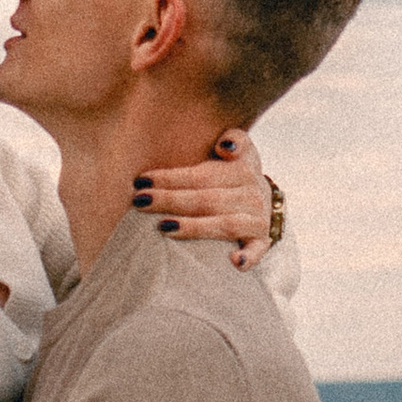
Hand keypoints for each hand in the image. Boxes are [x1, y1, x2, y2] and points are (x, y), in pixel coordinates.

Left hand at [135, 130, 276, 267]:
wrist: (261, 199)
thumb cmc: (232, 173)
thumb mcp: (238, 148)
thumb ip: (232, 139)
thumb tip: (224, 146)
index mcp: (243, 167)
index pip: (202, 174)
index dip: (171, 177)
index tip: (142, 180)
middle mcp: (253, 193)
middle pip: (207, 199)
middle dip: (170, 200)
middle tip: (139, 202)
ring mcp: (258, 219)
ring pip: (225, 224)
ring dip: (195, 227)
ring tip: (164, 227)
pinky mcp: (262, 241)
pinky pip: (256, 251)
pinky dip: (247, 257)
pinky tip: (233, 262)